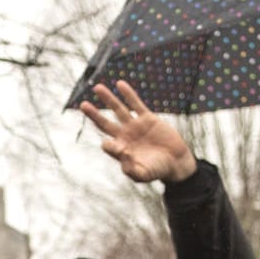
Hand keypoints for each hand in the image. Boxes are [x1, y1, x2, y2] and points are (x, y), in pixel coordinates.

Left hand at [79, 80, 198, 183]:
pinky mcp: (147, 118)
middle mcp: (125, 136)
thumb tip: (122, 156)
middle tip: (83, 105)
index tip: (121, 151)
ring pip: (118, 110)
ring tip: (97, 87)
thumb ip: (132, 170)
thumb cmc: (158, 170)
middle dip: (94, 114)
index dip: (110, 147)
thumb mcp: (144, 174)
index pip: (108, 145)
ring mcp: (135, 126)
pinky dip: (128, 94)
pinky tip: (120, 84)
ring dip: (108, 99)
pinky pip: (135, 104)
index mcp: (121, 151)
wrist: (176, 162)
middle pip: (105, 124)